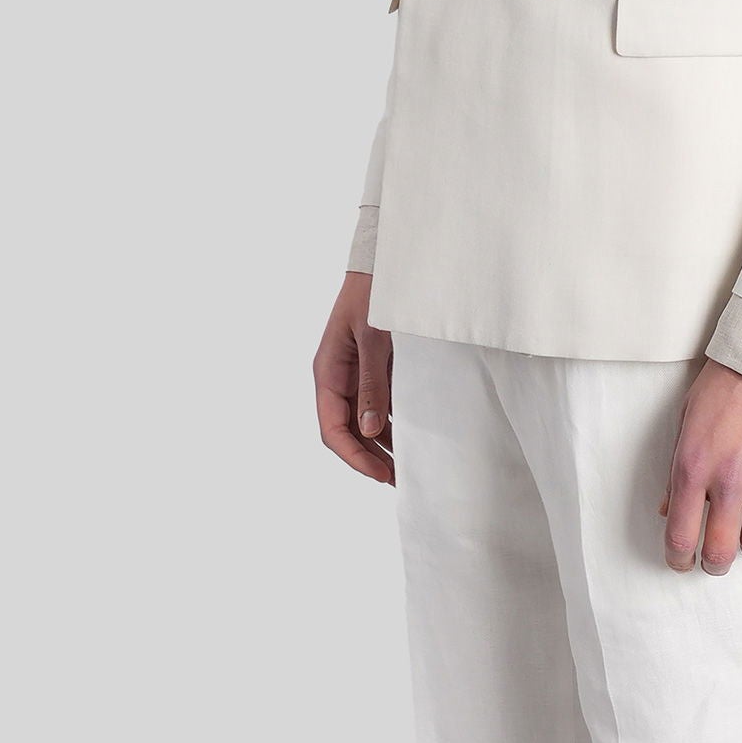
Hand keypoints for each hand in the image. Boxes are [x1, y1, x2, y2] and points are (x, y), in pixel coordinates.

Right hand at [314, 272, 394, 484]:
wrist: (387, 262)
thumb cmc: (375, 293)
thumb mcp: (374, 338)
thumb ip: (372, 383)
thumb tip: (368, 430)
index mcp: (328, 372)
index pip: (332, 428)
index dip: (354, 456)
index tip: (380, 474)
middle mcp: (339, 379)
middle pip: (348, 432)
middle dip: (370, 458)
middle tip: (401, 480)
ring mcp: (357, 376)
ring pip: (365, 423)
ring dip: (383, 445)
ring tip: (409, 468)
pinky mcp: (376, 370)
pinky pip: (381, 405)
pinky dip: (394, 423)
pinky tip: (414, 438)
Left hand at [656, 358, 741, 573]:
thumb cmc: (726, 382)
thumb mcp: (686, 419)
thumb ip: (674, 469)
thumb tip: (666, 509)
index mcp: (692, 466)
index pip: (680, 535)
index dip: (678, 560)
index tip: (680, 563)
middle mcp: (727, 480)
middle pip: (719, 551)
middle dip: (712, 564)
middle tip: (713, 560)